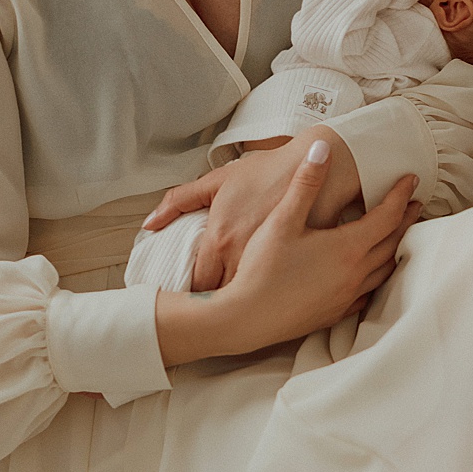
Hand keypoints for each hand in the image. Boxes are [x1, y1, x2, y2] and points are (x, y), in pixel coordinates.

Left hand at [143, 126, 366, 291]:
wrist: (322, 165)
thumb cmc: (267, 171)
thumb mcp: (218, 180)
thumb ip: (179, 200)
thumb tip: (149, 224)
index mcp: (220, 239)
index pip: (199, 285)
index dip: (195, 294)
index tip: (195, 297)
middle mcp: (242, 257)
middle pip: (223, 299)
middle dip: (219, 304)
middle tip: (216, 306)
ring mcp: (273, 265)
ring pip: (251, 300)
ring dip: (245, 302)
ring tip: (242, 304)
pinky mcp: (301, 268)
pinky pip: (282, 292)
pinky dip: (275, 295)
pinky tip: (272, 295)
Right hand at [153, 144, 419, 363]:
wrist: (246, 318)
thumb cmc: (261, 268)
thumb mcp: (281, 221)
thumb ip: (305, 184)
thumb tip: (321, 149)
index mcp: (347, 247)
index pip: (387, 216)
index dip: (401, 195)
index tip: (411, 179)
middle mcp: (355, 273)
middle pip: (392, 242)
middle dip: (405, 220)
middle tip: (414, 205)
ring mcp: (347, 296)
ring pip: (384, 270)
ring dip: (395, 249)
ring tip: (398, 236)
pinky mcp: (335, 312)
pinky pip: (368, 293)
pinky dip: (376, 278)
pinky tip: (369, 276)